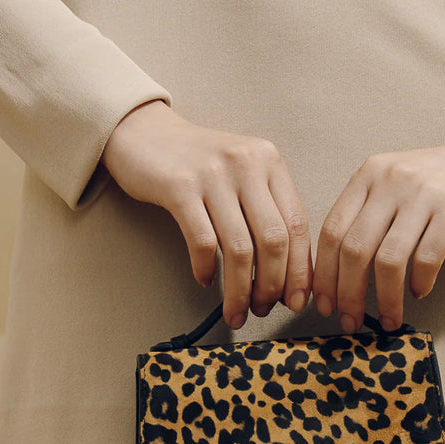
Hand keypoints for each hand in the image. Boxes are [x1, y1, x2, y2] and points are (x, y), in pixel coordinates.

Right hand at [100, 99, 312, 328]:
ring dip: (239, 290)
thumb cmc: (198, 166)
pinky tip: (205, 281)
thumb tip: (287, 274)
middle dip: (271, 286)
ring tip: (235, 311)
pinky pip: (202, 242)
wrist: (145, 133)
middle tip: (262, 310)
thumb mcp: (243, 176)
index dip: (299, 271)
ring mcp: (213, 174)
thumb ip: (266, 212)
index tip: (295, 302)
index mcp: (270, 162)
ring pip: (239, 249)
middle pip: (273, 241)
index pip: (297, 226)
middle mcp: (246, 164)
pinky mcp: (179, 187)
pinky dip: (206, 270)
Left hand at [311, 115, 444, 331]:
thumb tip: (338, 275)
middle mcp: (390, 180)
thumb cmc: (440, 180)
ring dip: (385, 299)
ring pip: (389, 260)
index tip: (324, 306)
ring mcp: (423, 193)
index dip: (324, 276)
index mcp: (368, 175)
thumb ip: (367, 216)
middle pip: (354, 250)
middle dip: (348, 295)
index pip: (331, 232)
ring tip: (389, 320)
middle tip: (351, 322)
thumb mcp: (394, 184)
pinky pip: (428, 257)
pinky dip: (420, 283)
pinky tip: (420, 293)